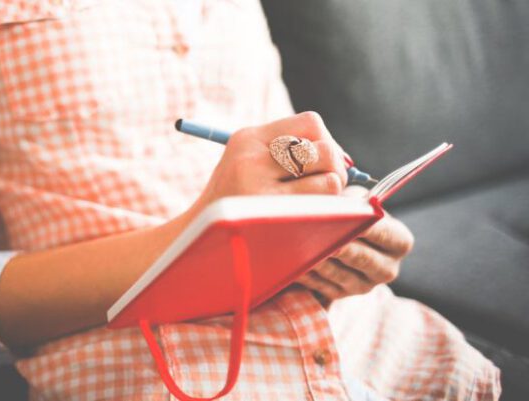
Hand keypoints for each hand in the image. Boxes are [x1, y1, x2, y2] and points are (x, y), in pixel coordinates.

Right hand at [189, 112, 347, 215]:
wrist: (194, 238)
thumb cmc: (231, 202)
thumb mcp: (247, 164)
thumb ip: (287, 153)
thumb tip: (344, 160)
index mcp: (247, 138)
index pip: (310, 123)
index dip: (327, 141)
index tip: (323, 163)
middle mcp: (251, 157)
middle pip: (325, 149)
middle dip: (336, 168)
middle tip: (329, 187)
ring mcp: (257, 188)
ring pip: (329, 179)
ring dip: (332, 195)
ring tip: (317, 205)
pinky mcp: (267, 217)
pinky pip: (321, 209)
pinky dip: (327, 214)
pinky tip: (312, 221)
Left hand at [295, 186, 414, 300]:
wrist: (340, 236)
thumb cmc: (351, 212)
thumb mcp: (357, 202)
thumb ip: (354, 202)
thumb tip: (343, 206)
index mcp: (399, 243)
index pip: (386, 234)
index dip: (368, 227)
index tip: (352, 218)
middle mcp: (387, 269)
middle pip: (364, 259)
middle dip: (343, 248)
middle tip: (325, 238)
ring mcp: (364, 286)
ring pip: (340, 275)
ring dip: (321, 262)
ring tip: (304, 249)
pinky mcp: (341, 295)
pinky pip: (322, 286)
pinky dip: (308, 274)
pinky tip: (295, 263)